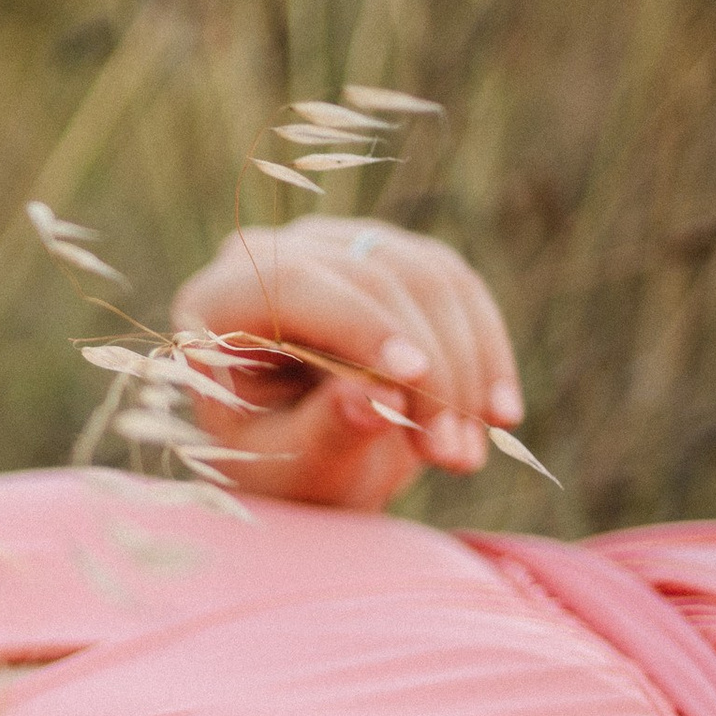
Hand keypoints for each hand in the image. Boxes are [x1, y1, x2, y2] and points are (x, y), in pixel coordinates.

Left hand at [170, 217, 522, 509]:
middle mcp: (273, 255)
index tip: (413, 378)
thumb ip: (321, 432)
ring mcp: (336, 245)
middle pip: (370, 278)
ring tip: (464, 458)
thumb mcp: (289, 468)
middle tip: (451, 458)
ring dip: (464, 368)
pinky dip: (486, 353)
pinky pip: (458, 288)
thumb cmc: (277, 470)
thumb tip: (370, 400)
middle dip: (426, 369)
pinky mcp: (393, 255)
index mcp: (216, 303)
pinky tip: (499, 418)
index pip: (291, 285)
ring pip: (427, 278)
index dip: (357, 324)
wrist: (303, 464)